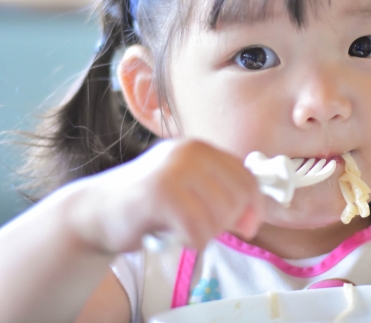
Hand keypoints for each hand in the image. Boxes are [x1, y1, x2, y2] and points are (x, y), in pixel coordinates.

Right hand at [65, 139, 264, 252]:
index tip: (248, 226)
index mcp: (200, 148)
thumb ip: (221, 195)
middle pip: (237, 198)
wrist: (95, 210)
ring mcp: (174, 170)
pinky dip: (193, 241)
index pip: (246, 176)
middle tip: (202, 229)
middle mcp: (190, 152)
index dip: (254, 206)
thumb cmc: (148, 204)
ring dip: (206, 234)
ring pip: (219, 215)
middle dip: (226, 223)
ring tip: (184, 230)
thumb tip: (253, 218)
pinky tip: (176, 238)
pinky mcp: (160, 193)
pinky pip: (197, 228)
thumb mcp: (189, 189)